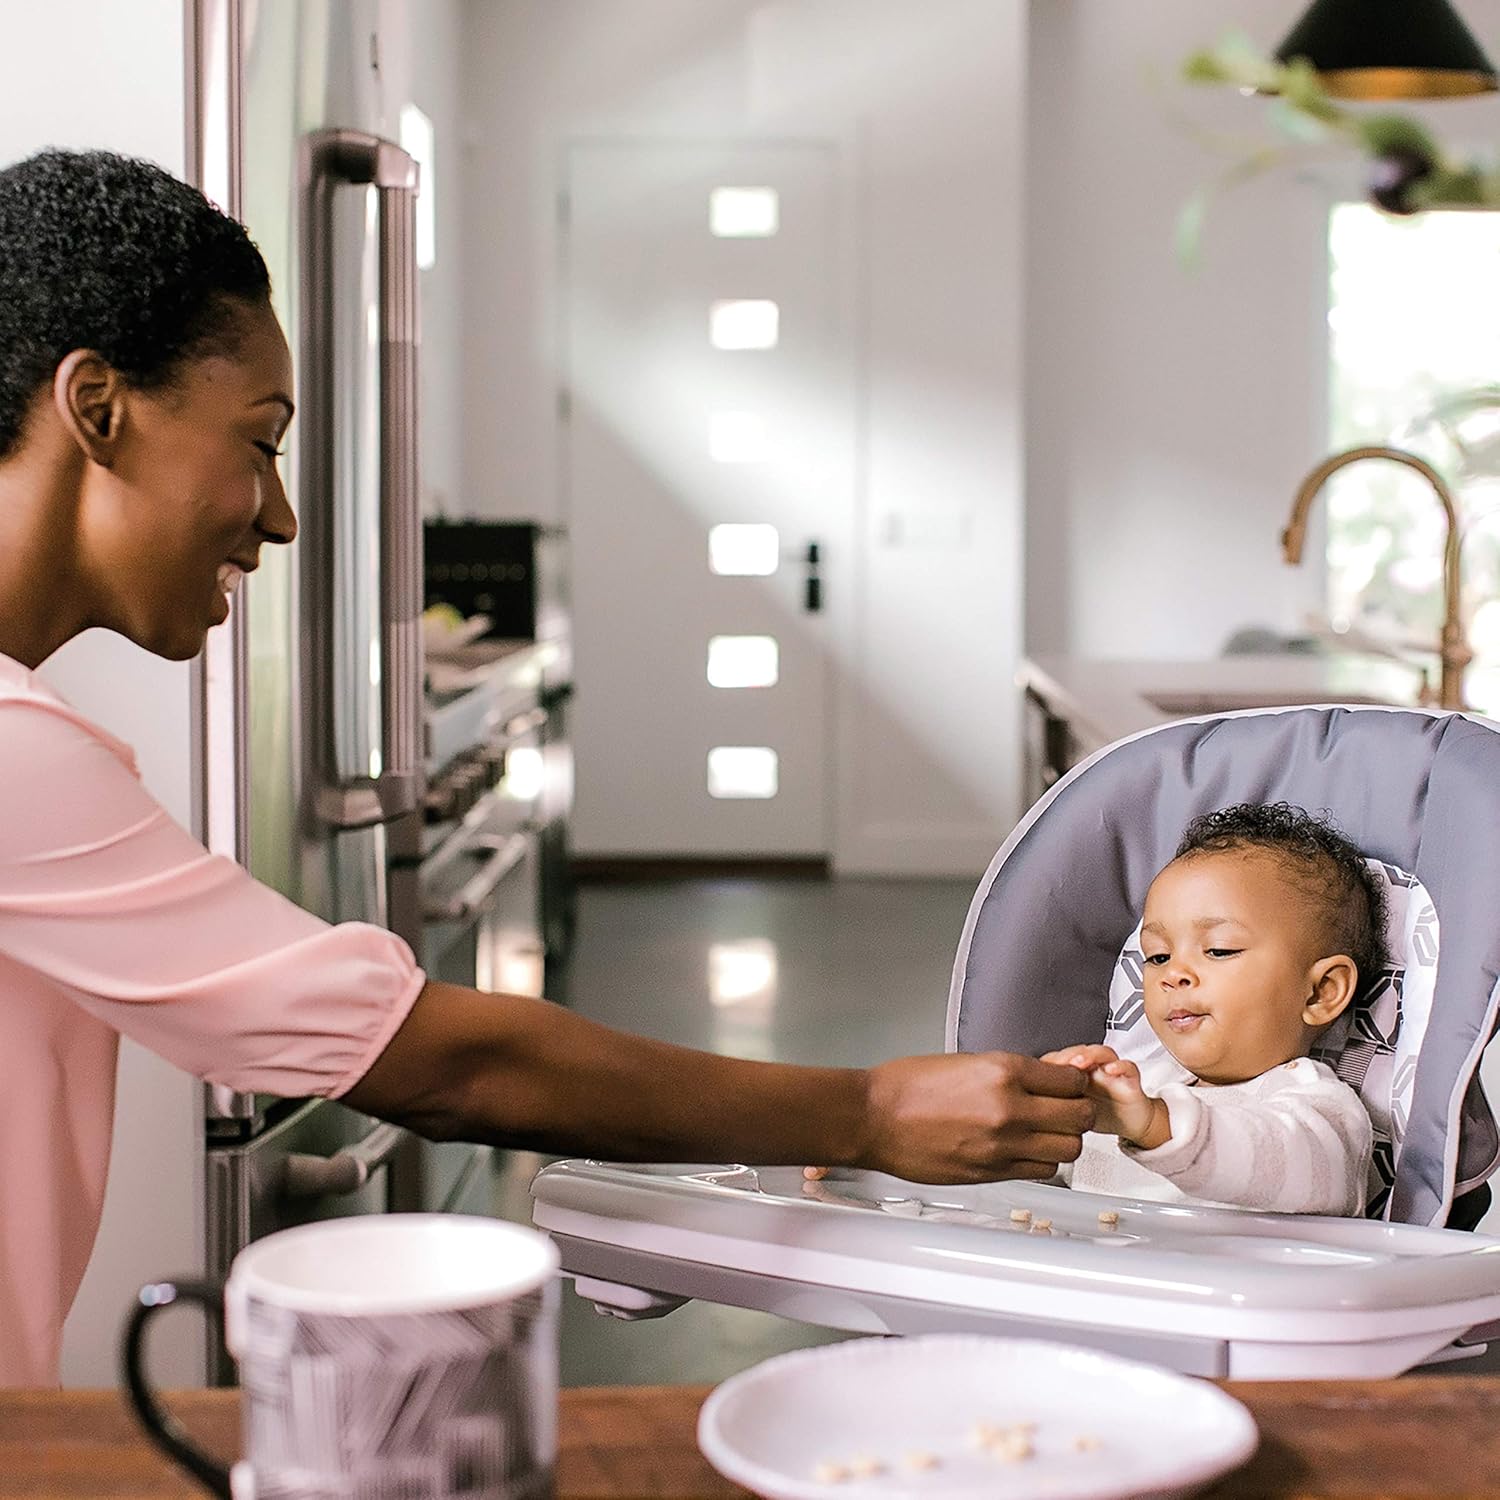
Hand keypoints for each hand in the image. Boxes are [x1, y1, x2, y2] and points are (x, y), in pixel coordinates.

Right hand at [813, 1052, 1094, 1184]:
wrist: (873, 1117)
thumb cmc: (907, 1086)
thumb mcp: (966, 1061)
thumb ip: (1008, 1073)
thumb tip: (1042, 1081)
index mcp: (1003, 1071)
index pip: (1071, 1079)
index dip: (1075, 1082)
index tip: (1069, 1084)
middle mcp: (1010, 1108)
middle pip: (1080, 1116)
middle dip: (1078, 1111)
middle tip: (1066, 1108)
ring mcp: (1003, 1145)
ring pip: (1068, 1149)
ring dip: (1063, 1140)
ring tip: (1046, 1132)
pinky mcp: (992, 1172)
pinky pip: (1041, 1171)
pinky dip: (1042, 1161)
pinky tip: (1025, 1150)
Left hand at [1043, 1045, 1168, 1148]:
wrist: (1130, 1121)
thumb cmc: (1098, 1113)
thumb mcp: (1070, 1113)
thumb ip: (1050, 1106)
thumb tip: (1023, 1113)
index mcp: (1074, 1075)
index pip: (1058, 1061)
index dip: (1047, 1064)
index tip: (1034, 1073)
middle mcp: (1092, 1069)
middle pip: (1077, 1052)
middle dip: (1065, 1056)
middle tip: (1057, 1064)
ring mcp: (1111, 1072)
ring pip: (1101, 1052)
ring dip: (1089, 1055)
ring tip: (1080, 1063)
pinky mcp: (1130, 1079)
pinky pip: (1128, 1067)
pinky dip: (1120, 1066)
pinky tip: (1111, 1070)